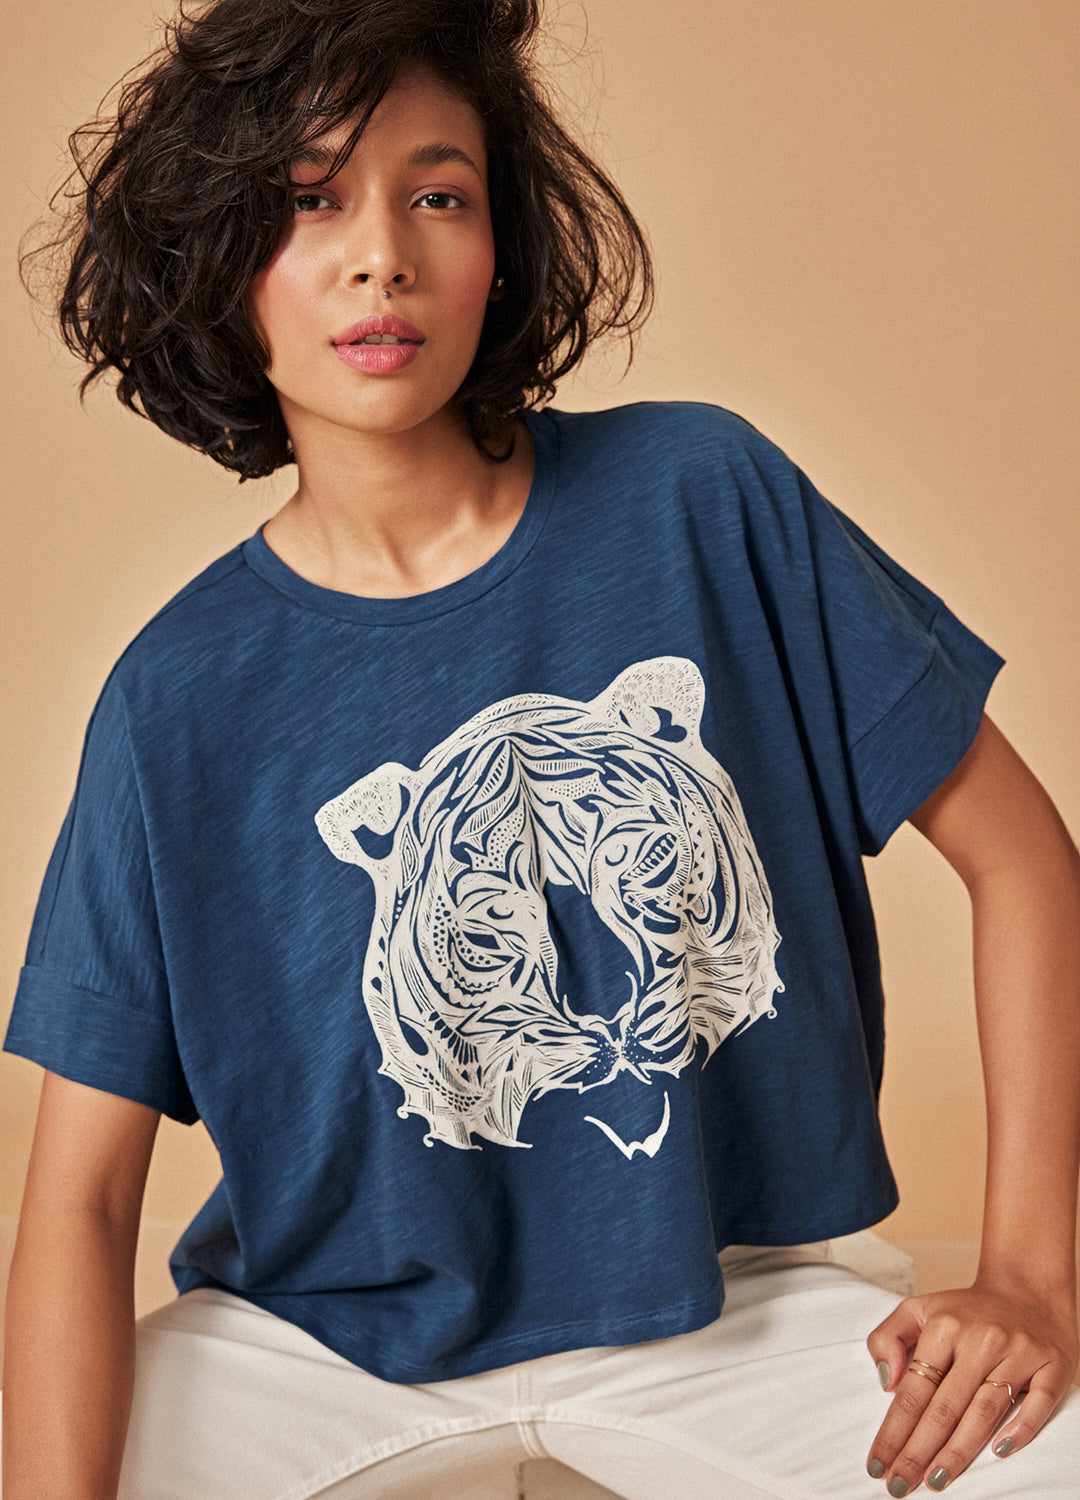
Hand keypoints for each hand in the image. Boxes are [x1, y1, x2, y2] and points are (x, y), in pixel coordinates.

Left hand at [864, 1280, 1077, 1493]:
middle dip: (919, 1450)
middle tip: (900, 1486)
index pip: (914, 1389)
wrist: (1027, 1288)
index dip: (894, 1429)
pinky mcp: (1052, 1365)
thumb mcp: (919, 1308)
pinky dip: (1019, 1429)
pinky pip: (1037, 1404)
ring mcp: (1018, 1353)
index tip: (878, 1463)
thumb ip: (889, 1337)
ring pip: (985, 1410)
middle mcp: (981, 1340)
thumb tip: (886, 1382)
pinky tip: (998, 1453)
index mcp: (944, 1326)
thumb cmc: (966, 1310)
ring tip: (936, 1480)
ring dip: (959, 1450)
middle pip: (945, 1406)